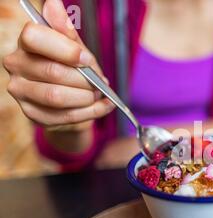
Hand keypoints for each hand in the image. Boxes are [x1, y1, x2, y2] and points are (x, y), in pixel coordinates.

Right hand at [3, 0, 113, 127]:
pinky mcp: (32, 114)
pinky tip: (101, 106)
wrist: (72, 100)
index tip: (86, 59)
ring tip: (98, 94)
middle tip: (99, 82)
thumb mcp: (73, 48)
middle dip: (84, 79)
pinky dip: (90, 113)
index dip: (66, 49)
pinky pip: (64, 116)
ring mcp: (21, 91)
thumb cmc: (72, 68)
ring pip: (56, 96)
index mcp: (26, 43)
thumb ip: (66, 30)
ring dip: (86, 98)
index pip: (34, 37)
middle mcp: (16, 65)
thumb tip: (54, 2)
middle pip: (52, 71)